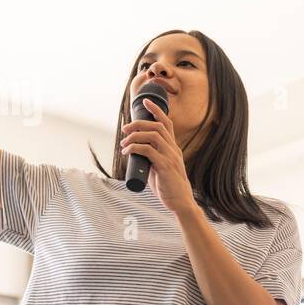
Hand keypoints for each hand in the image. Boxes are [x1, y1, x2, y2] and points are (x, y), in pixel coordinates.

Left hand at [120, 99, 198, 215]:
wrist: (180, 202)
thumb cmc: (168, 187)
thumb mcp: (158, 168)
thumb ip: (149, 158)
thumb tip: (134, 152)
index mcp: (173, 148)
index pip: (167, 123)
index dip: (156, 110)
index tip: (145, 102)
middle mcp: (173, 149)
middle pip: (157, 126)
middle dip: (138, 123)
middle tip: (124, 129)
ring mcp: (170, 157)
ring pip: (153, 136)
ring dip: (135, 136)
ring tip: (123, 143)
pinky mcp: (165, 166)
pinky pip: (148, 150)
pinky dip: (134, 148)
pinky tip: (127, 152)